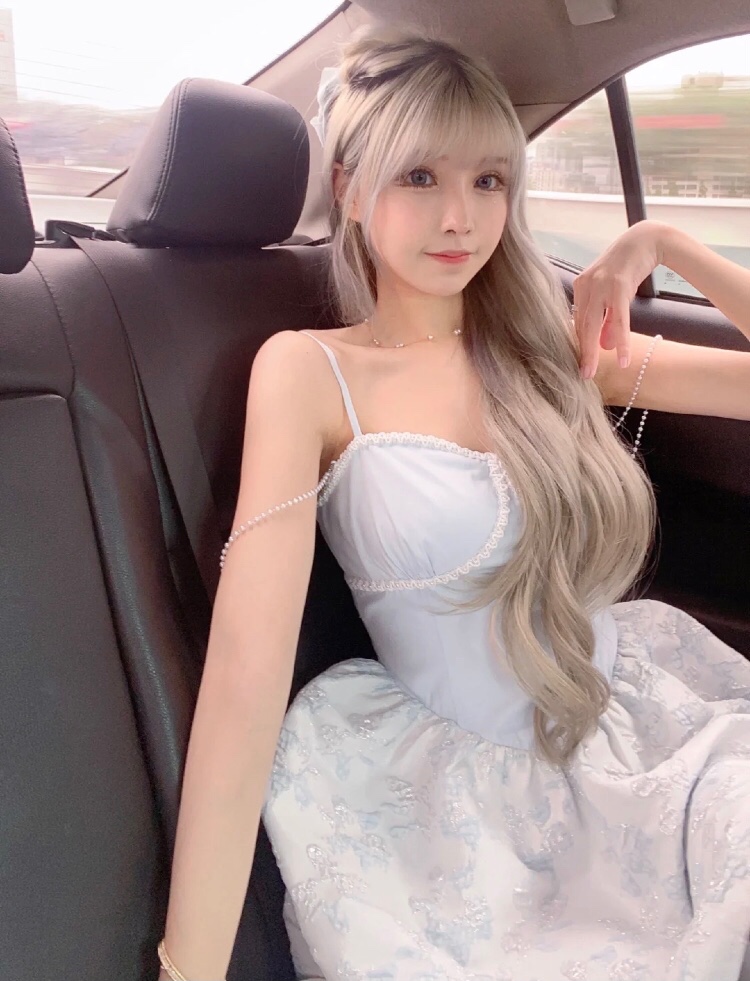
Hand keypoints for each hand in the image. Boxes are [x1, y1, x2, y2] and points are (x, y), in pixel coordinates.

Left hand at [572, 220, 665, 378]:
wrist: (647, 239)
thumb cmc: (628, 268)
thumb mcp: (614, 294)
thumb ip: (606, 318)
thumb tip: (603, 345)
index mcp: (581, 287)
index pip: (577, 321)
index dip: (579, 343)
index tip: (578, 363)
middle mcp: (586, 285)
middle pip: (580, 326)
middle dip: (581, 352)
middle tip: (582, 375)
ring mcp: (600, 284)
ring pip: (593, 324)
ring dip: (594, 351)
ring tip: (592, 371)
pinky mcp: (617, 286)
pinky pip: (617, 319)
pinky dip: (620, 340)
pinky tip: (622, 357)